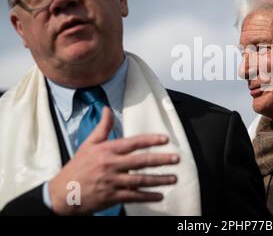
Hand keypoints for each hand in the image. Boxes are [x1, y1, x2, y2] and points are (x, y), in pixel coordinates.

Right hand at [49, 107, 178, 214]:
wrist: (62, 194)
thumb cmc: (77, 167)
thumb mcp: (88, 144)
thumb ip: (102, 127)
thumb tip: (107, 109)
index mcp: (106, 150)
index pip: (133, 142)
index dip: (150, 140)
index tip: (165, 139)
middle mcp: (110, 165)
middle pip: (140, 161)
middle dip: (161, 160)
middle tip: (176, 159)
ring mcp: (111, 182)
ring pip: (140, 180)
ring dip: (159, 180)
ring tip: (174, 178)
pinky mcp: (111, 197)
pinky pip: (133, 196)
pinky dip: (147, 196)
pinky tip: (159, 195)